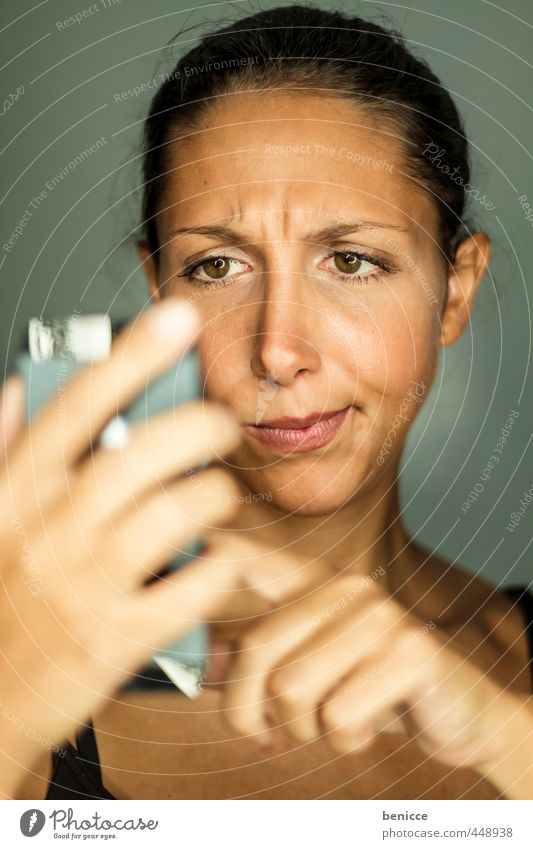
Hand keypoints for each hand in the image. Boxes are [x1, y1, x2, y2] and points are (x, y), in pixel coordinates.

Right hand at [0, 300, 242, 794]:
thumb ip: (4, 447)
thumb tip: (24, 385)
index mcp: (18, 490)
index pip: (81, 402)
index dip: (135, 353)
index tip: (179, 319)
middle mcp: (53, 528)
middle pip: (148, 450)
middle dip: (203, 426)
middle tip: (221, 426)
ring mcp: (88, 584)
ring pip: (183, 510)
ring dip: (216, 494)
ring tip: (216, 495)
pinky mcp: (123, 637)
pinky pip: (200, 582)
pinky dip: (222, 563)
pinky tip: (215, 557)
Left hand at [204, 532, 513, 772]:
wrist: (458, 712)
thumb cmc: (372, 690)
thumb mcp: (318, 669)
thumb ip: (270, 656)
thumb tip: (211, 657)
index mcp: (319, 587)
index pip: (258, 559)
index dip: (220, 547)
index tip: (193, 535)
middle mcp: (347, 588)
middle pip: (257, 651)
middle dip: (251, 713)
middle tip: (273, 735)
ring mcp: (382, 617)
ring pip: (293, 688)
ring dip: (305, 730)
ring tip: (332, 724)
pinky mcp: (411, 654)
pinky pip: (338, 714)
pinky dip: (344, 740)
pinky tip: (367, 727)